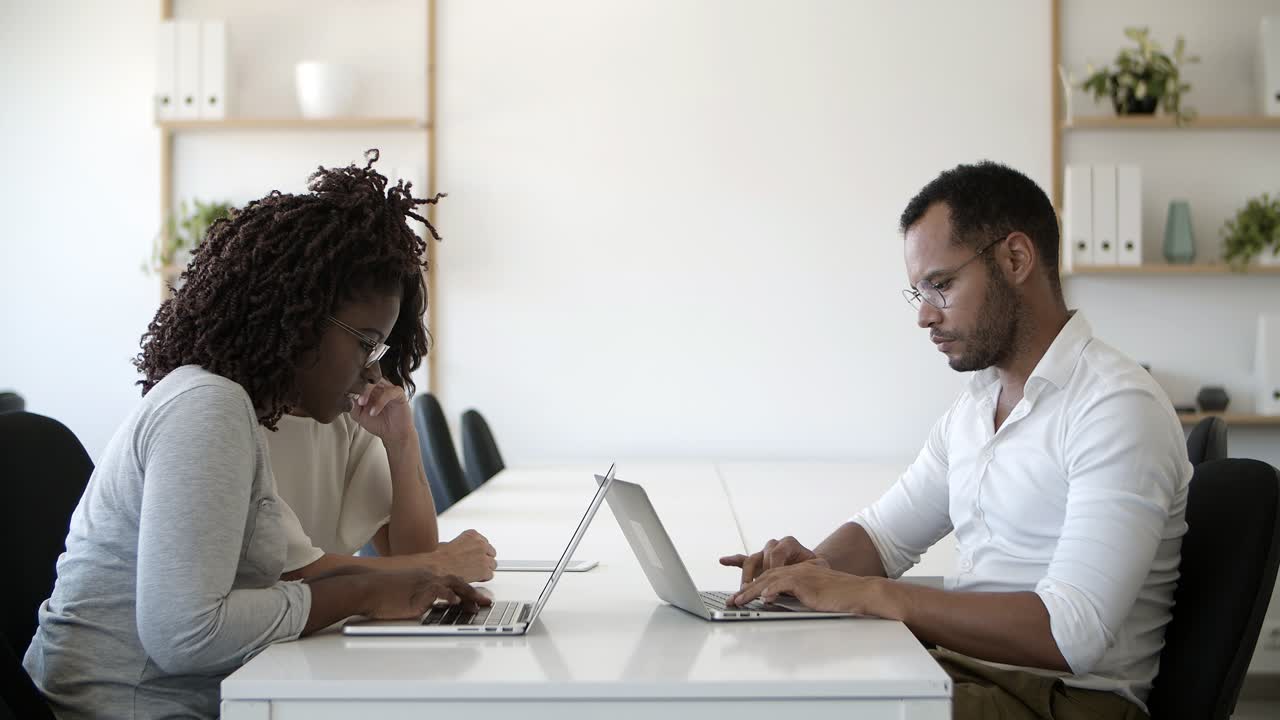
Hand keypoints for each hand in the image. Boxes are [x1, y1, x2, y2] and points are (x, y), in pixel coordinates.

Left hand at [349, 379, 413, 444]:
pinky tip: (374, 412)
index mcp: (370, 390)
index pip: (360, 380)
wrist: (393, 435)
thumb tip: (345, 397)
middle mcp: (379, 386)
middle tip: (356, 400)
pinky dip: (379, 402)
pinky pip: (389, 392)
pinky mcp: (399, 393)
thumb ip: (352, 406)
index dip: (352, 385)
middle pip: (368, 378)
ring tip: (363, 404)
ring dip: (367, 392)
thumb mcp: (359, 416)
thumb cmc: (378, 424)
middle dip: (360, 388)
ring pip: (377, 382)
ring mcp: (389, 388)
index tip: (345, 394)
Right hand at [362, 569, 490, 619]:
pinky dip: (449, 596)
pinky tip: (456, 601)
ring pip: (453, 585)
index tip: (477, 598)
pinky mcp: (417, 592)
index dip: (466, 590)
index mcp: (426, 577)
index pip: (452, 582)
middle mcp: (428, 578)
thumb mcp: (406, 593)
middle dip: (474, 594)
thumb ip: (420, 596)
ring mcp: (423, 584)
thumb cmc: (382, 593)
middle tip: (486, 602)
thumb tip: (428, 605)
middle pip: (458, 582)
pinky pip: (437, 592)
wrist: (368, 589)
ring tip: (478, 605)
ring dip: (468, 596)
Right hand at [422, 529, 497, 582]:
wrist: (438, 568)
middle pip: (491, 553)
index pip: (485, 542)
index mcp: (473, 535)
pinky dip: (483, 578)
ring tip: (474, 572)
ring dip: (485, 569)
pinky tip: (475, 578)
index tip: (476, 556)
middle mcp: (481, 544)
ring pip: (493, 564)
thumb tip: (465, 550)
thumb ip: (463, 544)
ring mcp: (484, 557)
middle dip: (485, 559)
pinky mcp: (484, 570)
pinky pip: (490, 575)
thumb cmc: (440, 557)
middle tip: (475, 565)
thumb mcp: (452, 542)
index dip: (480, 551)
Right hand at [720, 536, 826, 586]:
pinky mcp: (758, 562)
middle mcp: (774, 545)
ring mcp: (764, 553)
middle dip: (757, 576)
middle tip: (754, 591)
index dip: (773, 570)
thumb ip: (810, 570)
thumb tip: (799, 580)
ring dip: (746, 576)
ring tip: (743, 588)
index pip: (776, 554)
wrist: (813, 568)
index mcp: (789, 543)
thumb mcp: (818, 567)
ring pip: (750, 561)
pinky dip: (733, 560)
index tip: (772, 586)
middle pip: (760, 558)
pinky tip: (723, 561)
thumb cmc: (816, 568)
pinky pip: (743, 559)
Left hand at [729, 561, 886, 615]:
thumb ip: (798, 595)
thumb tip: (778, 603)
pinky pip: (784, 584)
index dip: (752, 581)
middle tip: (732, 601)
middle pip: (764, 576)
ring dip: (751, 591)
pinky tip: (762, 598)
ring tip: (739, 601)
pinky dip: (771, 590)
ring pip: (769, 579)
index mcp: (797, 571)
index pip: (769, 573)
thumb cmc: (841, 596)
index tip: (738, 590)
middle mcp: (796, 569)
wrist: (859, 592)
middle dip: (745, 588)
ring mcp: (801, 574)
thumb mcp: (815, 594)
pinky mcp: (806, 582)